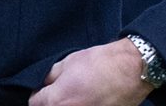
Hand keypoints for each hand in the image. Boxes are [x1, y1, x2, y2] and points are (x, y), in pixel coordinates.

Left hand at [29, 38, 153, 105]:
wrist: (131, 71)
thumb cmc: (100, 63)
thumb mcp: (67, 63)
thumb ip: (51, 76)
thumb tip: (43, 83)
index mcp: (57, 100)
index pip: (34, 103)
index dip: (37, 94)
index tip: (42, 90)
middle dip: (51, 102)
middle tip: (59, 92)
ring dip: (68, 105)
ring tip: (78, 95)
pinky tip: (90, 100)